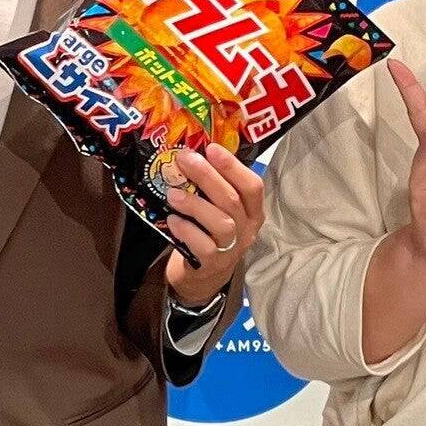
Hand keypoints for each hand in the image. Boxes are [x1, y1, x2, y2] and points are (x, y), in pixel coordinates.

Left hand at [163, 143, 265, 303]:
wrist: (203, 277)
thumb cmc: (209, 234)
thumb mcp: (217, 210)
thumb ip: (212, 189)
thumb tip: (191, 154)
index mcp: (252, 212)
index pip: (253, 186)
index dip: (233, 166)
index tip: (211, 148)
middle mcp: (247, 230)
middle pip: (232, 200)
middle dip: (208, 176)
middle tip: (184, 159)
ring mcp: (232, 249)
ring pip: (222, 223)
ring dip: (195, 205)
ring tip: (172, 194)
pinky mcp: (213, 265)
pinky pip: (203, 246)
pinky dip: (187, 230)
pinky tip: (173, 221)